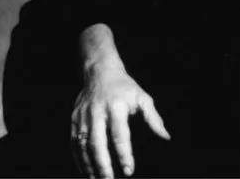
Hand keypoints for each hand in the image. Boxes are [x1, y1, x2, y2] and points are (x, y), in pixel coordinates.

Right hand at [71, 59, 169, 177]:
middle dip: (103, 164)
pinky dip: (78, 158)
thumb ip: (153, 118)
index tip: (129, 170)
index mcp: (116, 105)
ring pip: (83, 144)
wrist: (100, 71)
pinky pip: (74, 142)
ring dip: (89, 165)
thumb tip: (165, 136)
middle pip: (97, 142)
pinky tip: (86, 170)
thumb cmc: (124, 87)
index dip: (124, 154)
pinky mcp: (74, 118)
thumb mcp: (142, 97)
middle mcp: (97, 111)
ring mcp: (83, 115)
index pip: (119, 134)